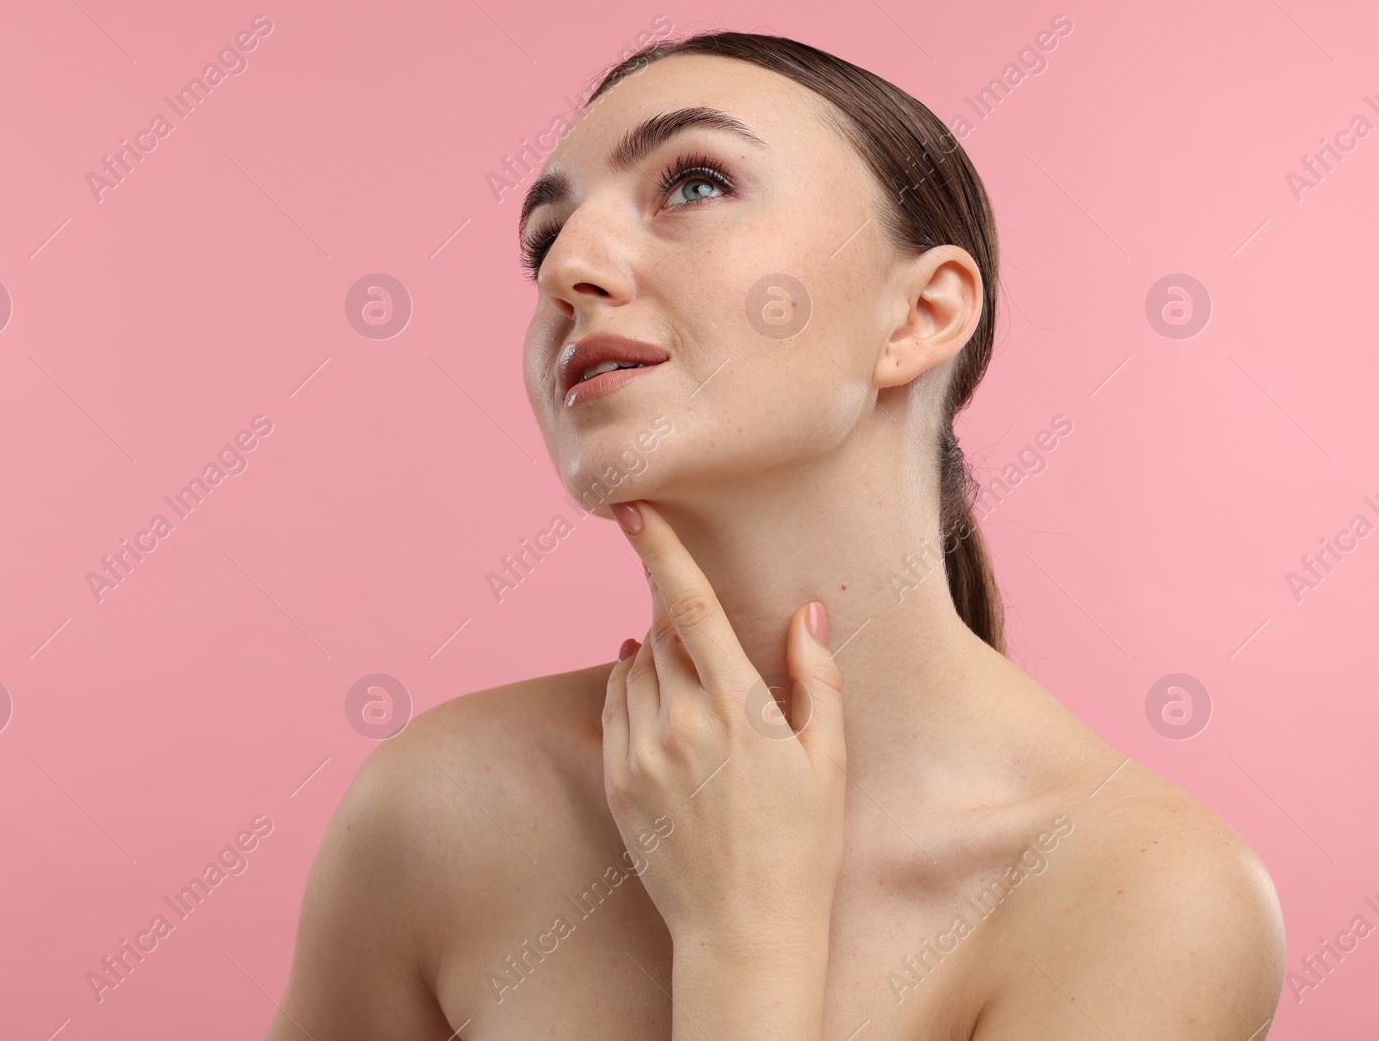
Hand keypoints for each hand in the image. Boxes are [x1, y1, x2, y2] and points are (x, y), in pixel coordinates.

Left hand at [601, 500, 848, 956]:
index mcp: (737, 710)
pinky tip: (655, 695)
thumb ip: (815, 678)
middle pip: (662, 633)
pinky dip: (629, 687)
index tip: (633, 509)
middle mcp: (679, 723)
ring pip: (634, 668)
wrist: (742, 932)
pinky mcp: (617, 781)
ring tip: (697, 688)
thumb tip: (806, 611)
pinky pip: (613, 707)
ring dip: (657, 655)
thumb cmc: (801, 847)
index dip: (660, 551)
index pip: (688, 607)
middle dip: (679, 618)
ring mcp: (641, 753)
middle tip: (712, 645)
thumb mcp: (829, 760)